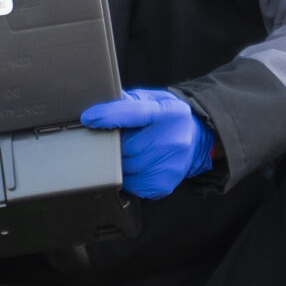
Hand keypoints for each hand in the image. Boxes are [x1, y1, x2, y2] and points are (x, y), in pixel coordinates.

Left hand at [81, 88, 216, 198]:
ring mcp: (169, 165)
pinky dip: (126, 176)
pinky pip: (131, 184)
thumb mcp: (152, 100)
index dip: (108, 116)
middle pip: (125, 146)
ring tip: (127, 152)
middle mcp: (173, 139)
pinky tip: (135, 166)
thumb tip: (100, 107)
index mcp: (168, 113)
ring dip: (117, 161)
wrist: (196, 137)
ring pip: (125, 167)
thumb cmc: (168, 118)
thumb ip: (128, 102)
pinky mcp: (163, 184)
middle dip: (112, 143)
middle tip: (113, 140)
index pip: (135, 113)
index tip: (88, 118)